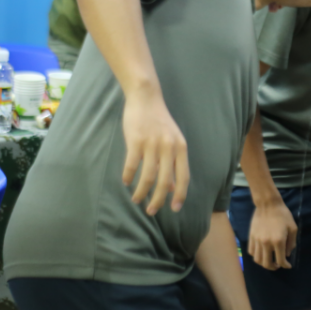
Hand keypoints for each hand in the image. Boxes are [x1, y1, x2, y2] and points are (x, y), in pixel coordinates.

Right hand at [121, 86, 189, 214]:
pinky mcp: (135, 140)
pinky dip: (128, 177)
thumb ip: (173, 163)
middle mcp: (169, 147)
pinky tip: (126, 182)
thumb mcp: (172, 141)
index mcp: (181, 148)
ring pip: (148, 177)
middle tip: (151, 211)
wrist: (146, 98)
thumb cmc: (159, 122)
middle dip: (158, 200)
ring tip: (136, 200)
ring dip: (141, 192)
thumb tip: (173, 188)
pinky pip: (131, 165)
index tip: (174, 209)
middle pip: (165, 182)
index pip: (184, 177)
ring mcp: (152, 144)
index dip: (180, 195)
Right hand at [248, 198, 297, 269]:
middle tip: (278, 265)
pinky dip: (256, 256)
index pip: (280, 260)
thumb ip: (291, 243)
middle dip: (273, 268)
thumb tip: (287, 254)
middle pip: (267, 264)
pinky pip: (251, 252)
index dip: (285, 266)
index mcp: (278, 241)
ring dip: (264, 264)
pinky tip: (262, 253)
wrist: (268, 204)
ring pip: (258, 260)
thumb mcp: (293, 228)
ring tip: (269, 261)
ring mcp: (257, 240)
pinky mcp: (251, 237)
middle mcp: (266, 243)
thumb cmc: (283, 215)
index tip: (288, 265)